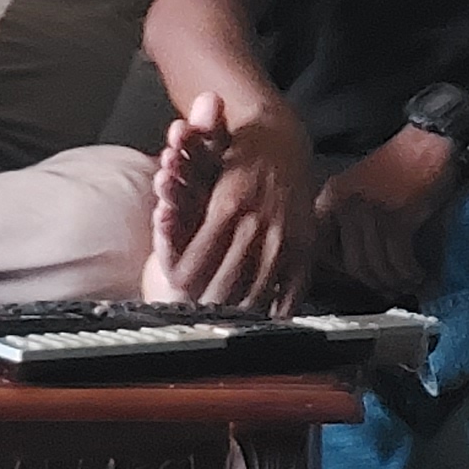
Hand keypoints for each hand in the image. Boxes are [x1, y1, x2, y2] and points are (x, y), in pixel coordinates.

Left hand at [173, 95, 317, 313]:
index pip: (194, 267)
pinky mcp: (305, 249)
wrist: (282, 141)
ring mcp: (283, 239)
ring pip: (255, 295)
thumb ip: (180, 207)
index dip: (182, 290)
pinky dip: (276, 314)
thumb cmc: (236, 160)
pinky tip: (264, 323)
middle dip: (205, 309)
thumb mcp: (202, 175)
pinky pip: (291, 293)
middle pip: (222, 288)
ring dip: (236, 315)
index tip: (176, 302)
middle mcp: (255, 225)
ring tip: (224, 328)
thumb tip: (163, 240)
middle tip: (195, 323)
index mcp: (226, 207)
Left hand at [314, 125, 464, 304]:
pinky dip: (410, 272)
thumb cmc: (403, 163)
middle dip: (374, 283)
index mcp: (332, 197)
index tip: (360, 280)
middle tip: (389, 289)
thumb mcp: (363, 186)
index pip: (324, 248)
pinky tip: (418, 273)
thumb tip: (354, 264)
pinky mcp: (396, 218)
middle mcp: (345, 205)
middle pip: (353, 264)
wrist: (432, 141)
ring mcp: (370, 212)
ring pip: (377, 266)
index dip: (343, 272)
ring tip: (408, 284)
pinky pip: (399, 260)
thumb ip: (351, 219)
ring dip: (395, 281)